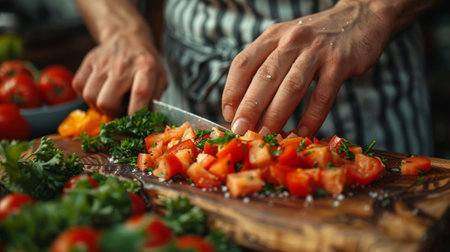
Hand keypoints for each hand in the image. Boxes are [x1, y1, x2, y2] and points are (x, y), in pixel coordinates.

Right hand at [72, 34, 165, 117]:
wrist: (127, 37)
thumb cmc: (145, 63)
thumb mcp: (159, 77)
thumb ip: (155, 98)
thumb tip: (147, 120)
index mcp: (146, 68)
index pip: (140, 94)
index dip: (136, 113)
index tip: (133, 121)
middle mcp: (123, 65)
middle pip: (107, 101)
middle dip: (112, 113)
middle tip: (118, 110)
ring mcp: (103, 62)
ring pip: (90, 96)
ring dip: (98, 106)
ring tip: (109, 101)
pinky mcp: (88, 61)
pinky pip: (79, 86)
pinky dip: (86, 94)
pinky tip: (98, 91)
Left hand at [222, 1, 393, 136]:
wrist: (360, 18)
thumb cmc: (316, 40)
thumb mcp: (286, 42)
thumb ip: (268, 66)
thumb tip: (247, 107)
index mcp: (272, 36)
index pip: (243, 63)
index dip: (232, 90)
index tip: (228, 114)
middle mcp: (291, 41)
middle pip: (264, 76)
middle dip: (249, 106)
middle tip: (240, 130)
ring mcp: (316, 51)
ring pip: (291, 86)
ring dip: (276, 113)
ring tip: (266, 135)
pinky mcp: (340, 62)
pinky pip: (323, 94)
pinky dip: (312, 116)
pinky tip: (303, 133)